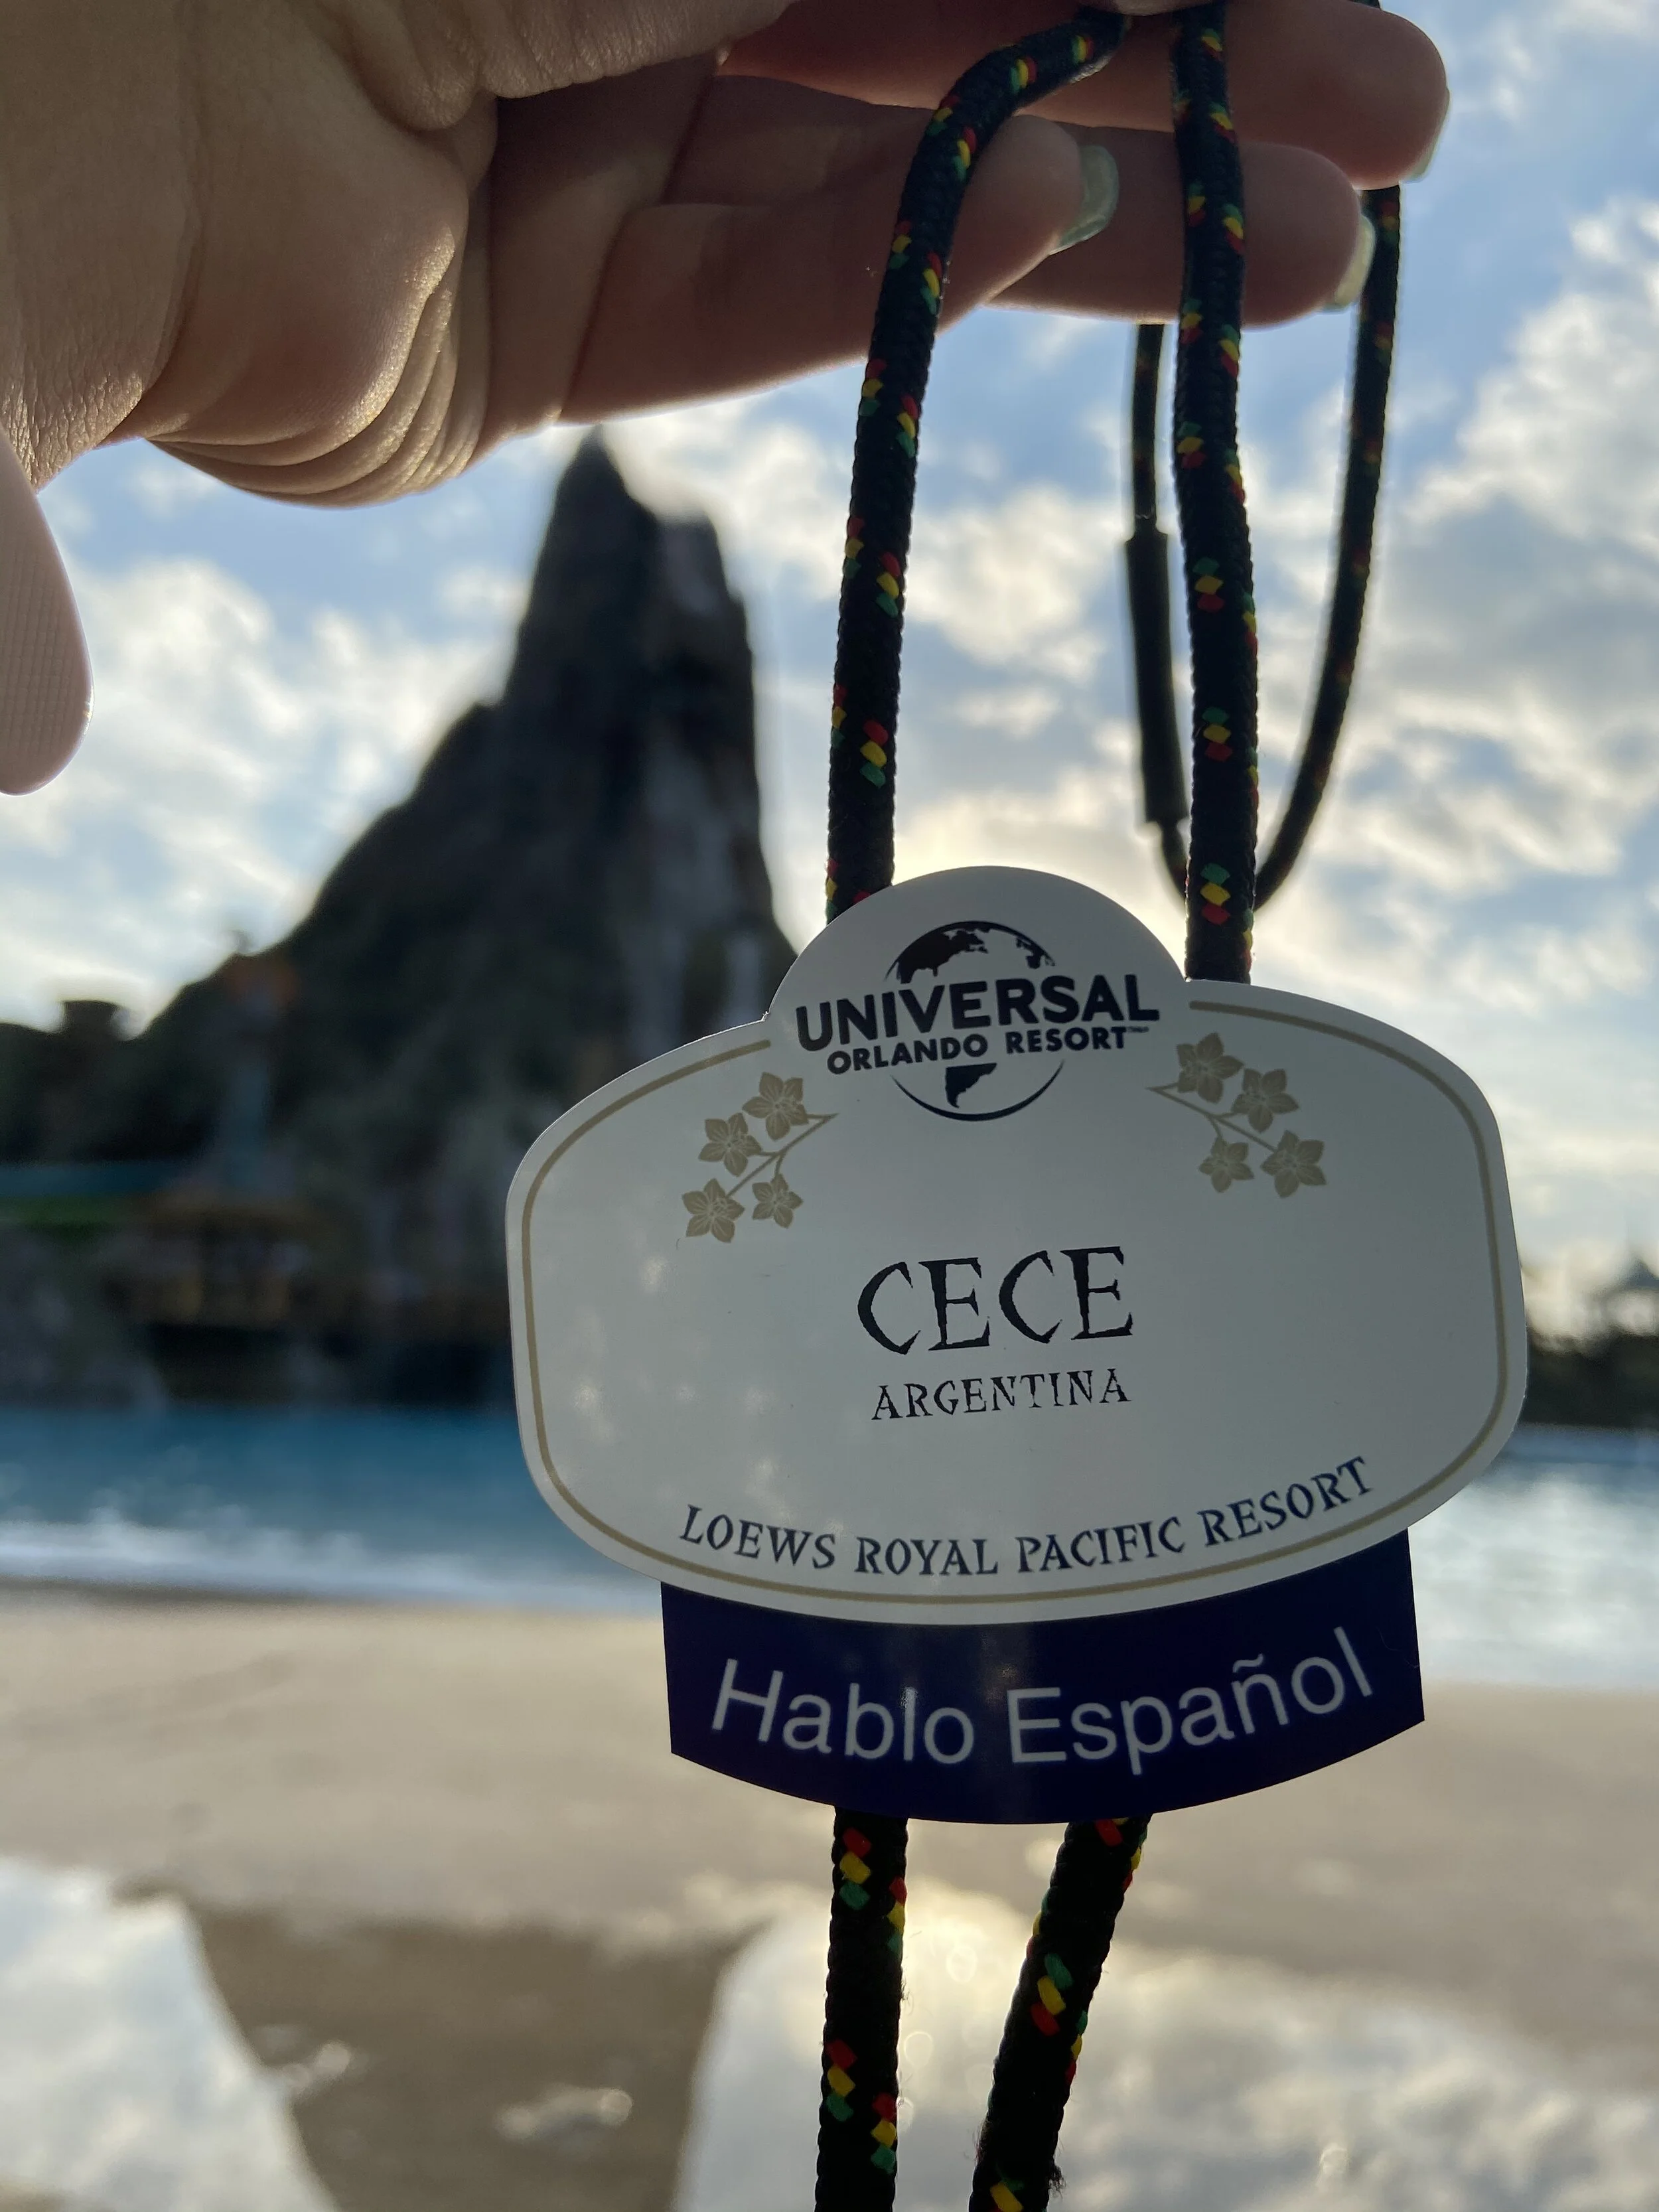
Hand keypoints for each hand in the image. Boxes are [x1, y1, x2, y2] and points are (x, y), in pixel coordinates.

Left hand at [0, 0, 1444, 502]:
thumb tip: (934, 155)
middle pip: (922, 11)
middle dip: (1161, 54)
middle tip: (1378, 124)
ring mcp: (545, 150)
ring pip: (867, 165)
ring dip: (1092, 200)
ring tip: (1302, 249)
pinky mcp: (508, 334)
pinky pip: (744, 290)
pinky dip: (900, 268)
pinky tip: (1068, 237)